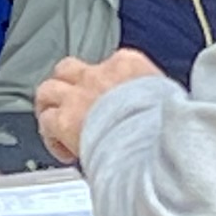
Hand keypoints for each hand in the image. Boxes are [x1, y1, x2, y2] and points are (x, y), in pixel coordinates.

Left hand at [33, 51, 162, 162]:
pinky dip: (51, 137)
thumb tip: (159, 112)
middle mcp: (98, 75)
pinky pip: (46, 122)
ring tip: (56, 124)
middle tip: (70, 105)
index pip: (109, 64)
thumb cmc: (167, 124)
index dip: (103, 84)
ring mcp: (77, 96)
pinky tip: (64, 151)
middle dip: (66, 85)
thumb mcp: (169, 98)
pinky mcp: (64, 120)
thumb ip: (154, 98)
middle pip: (68, 69)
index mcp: (128, 65)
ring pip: (47, 90)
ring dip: (50, 107)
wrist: (154, 140)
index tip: (107, 103)